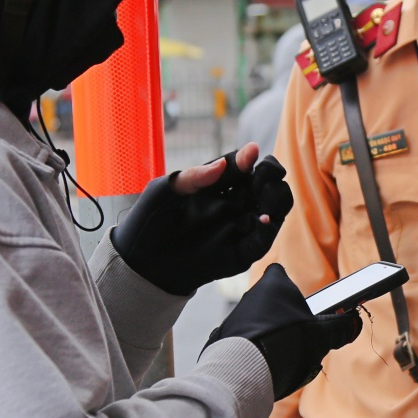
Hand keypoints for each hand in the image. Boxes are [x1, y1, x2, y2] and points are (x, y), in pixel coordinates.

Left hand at [111, 145, 294, 295]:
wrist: (140, 262)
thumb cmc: (148, 220)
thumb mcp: (164, 192)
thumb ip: (194, 176)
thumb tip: (224, 162)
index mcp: (217, 184)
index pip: (244, 166)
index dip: (253, 159)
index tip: (253, 155)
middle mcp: (233, 204)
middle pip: (267, 186)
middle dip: (271, 178)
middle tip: (264, 177)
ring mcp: (238, 229)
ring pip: (274, 211)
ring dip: (277, 201)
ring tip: (266, 199)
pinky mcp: (239, 255)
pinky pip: (262, 242)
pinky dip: (268, 231)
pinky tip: (264, 220)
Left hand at [206, 264, 363, 398]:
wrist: (247, 369)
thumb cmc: (286, 343)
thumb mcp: (321, 335)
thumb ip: (339, 328)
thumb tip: (354, 324)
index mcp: (274, 285)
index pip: (279, 273)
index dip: (290, 285)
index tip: (302, 302)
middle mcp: (250, 296)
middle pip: (270, 300)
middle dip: (283, 315)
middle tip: (298, 335)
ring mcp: (235, 316)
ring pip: (257, 321)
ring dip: (268, 334)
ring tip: (282, 356)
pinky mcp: (224, 338)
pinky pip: (244, 340)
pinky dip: (254, 349)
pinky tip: (264, 365)